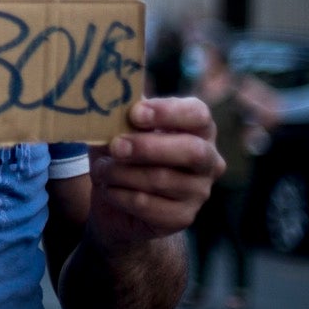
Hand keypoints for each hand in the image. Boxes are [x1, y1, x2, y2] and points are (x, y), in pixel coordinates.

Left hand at [88, 97, 223, 251]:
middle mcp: (207, 160)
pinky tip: (108, 189)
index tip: (135, 114)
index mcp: (197, 128)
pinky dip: (119, 194)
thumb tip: (111, 91)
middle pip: (192, 150)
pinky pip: (147, 205)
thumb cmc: (122, 153)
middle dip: (147, 147)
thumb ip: (122, 111)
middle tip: (116, 146)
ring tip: (101, 169)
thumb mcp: (119, 127)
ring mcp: (199, 191)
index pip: (198, 114)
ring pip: (161, 179)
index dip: (168, 112)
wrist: (116, 200)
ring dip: (121, 173)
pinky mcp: (182, 217)